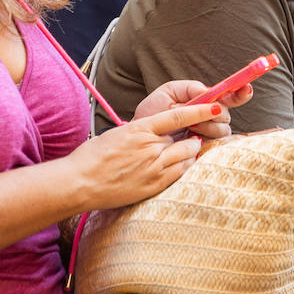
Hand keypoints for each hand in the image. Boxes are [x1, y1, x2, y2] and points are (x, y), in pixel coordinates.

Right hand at [69, 101, 224, 210]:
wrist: (78, 182)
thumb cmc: (93, 157)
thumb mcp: (118, 134)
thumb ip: (142, 131)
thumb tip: (159, 131)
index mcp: (140, 129)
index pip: (177, 116)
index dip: (199, 111)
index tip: (214, 107)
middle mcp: (150, 147)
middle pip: (186, 140)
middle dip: (191, 139)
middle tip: (190, 138)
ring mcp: (153, 168)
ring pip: (186, 157)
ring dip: (189, 153)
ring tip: (184, 152)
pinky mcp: (153, 185)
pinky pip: (179, 174)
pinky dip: (183, 168)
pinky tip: (178, 166)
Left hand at [131, 78, 250, 140]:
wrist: (140, 137)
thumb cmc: (153, 113)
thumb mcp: (168, 93)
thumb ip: (190, 88)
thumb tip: (209, 92)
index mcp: (206, 102)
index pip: (231, 96)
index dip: (241, 92)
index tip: (247, 88)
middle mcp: (211, 118)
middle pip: (227, 115)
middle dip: (214, 113)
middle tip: (194, 115)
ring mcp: (209, 135)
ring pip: (223, 131)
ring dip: (206, 126)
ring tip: (187, 127)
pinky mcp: (204, 151)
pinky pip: (215, 146)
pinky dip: (204, 139)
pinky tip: (192, 137)